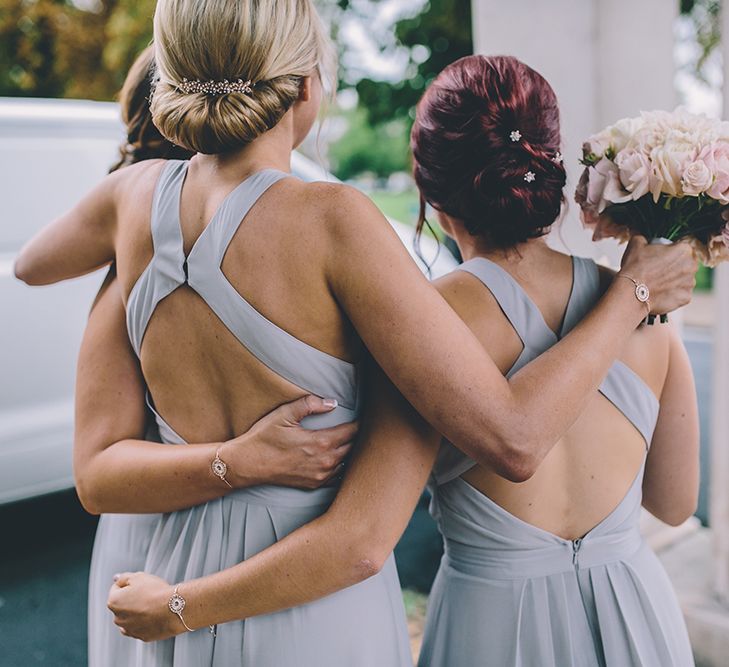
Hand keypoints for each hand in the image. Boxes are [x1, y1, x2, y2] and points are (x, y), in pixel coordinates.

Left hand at [107, 572, 178, 641]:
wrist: (173, 609)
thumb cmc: (156, 592)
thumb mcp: (138, 576)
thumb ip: (124, 578)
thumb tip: (117, 579)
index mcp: (114, 602)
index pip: (116, 589)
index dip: (129, 583)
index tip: (139, 583)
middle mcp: (118, 618)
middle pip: (123, 605)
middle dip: (131, 599)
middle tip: (147, 593)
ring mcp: (130, 630)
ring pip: (131, 618)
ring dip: (137, 611)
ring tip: (152, 604)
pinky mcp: (142, 637)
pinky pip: (141, 627)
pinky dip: (146, 622)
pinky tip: (155, 614)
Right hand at [222, 396, 356, 488]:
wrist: (247, 465)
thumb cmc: (264, 437)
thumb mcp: (284, 414)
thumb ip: (310, 405)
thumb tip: (332, 402)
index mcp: (321, 442)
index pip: (352, 431)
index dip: (359, 422)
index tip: (363, 415)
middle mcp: (325, 462)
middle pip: (353, 447)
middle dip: (358, 436)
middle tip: (362, 426)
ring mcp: (320, 476)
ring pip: (346, 462)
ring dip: (350, 451)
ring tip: (352, 440)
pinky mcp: (313, 484)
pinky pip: (336, 475)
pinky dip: (340, 465)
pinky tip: (339, 457)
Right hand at [619, 236, 696, 315]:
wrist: (631, 293)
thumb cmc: (634, 267)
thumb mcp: (635, 244)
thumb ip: (642, 236)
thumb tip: (639, 233)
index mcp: (684, 250)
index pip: (682, 247)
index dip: (671, 252)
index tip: (661, 257)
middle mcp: (692, 266)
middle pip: (686, 264)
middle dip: (675, 266)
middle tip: (658, 271)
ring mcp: (690, 284)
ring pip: (684, 280)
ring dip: (674, 281)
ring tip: (658, 284)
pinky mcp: (685, 298)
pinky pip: (681, 294)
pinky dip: (672, 294)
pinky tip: (660, 293)